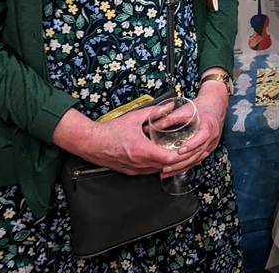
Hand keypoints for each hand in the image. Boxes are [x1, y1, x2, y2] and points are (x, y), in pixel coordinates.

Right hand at [52, 106, 173, 175]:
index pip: (169, 159)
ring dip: (166, 165)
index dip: (180, 155)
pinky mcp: (129, 171)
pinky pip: (148, 172)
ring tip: (175, 155)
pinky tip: (159, 158)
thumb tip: (169, 106)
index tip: (187, 148)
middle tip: (185, 152)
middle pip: (166, 167)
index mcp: (143, 150)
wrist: (91, 143)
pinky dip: (156, 166)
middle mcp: (140, 163)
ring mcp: (134, 169)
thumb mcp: (135, 118)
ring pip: (157, 171)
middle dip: (177, 160)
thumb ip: (154, 112)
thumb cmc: (111, 131)